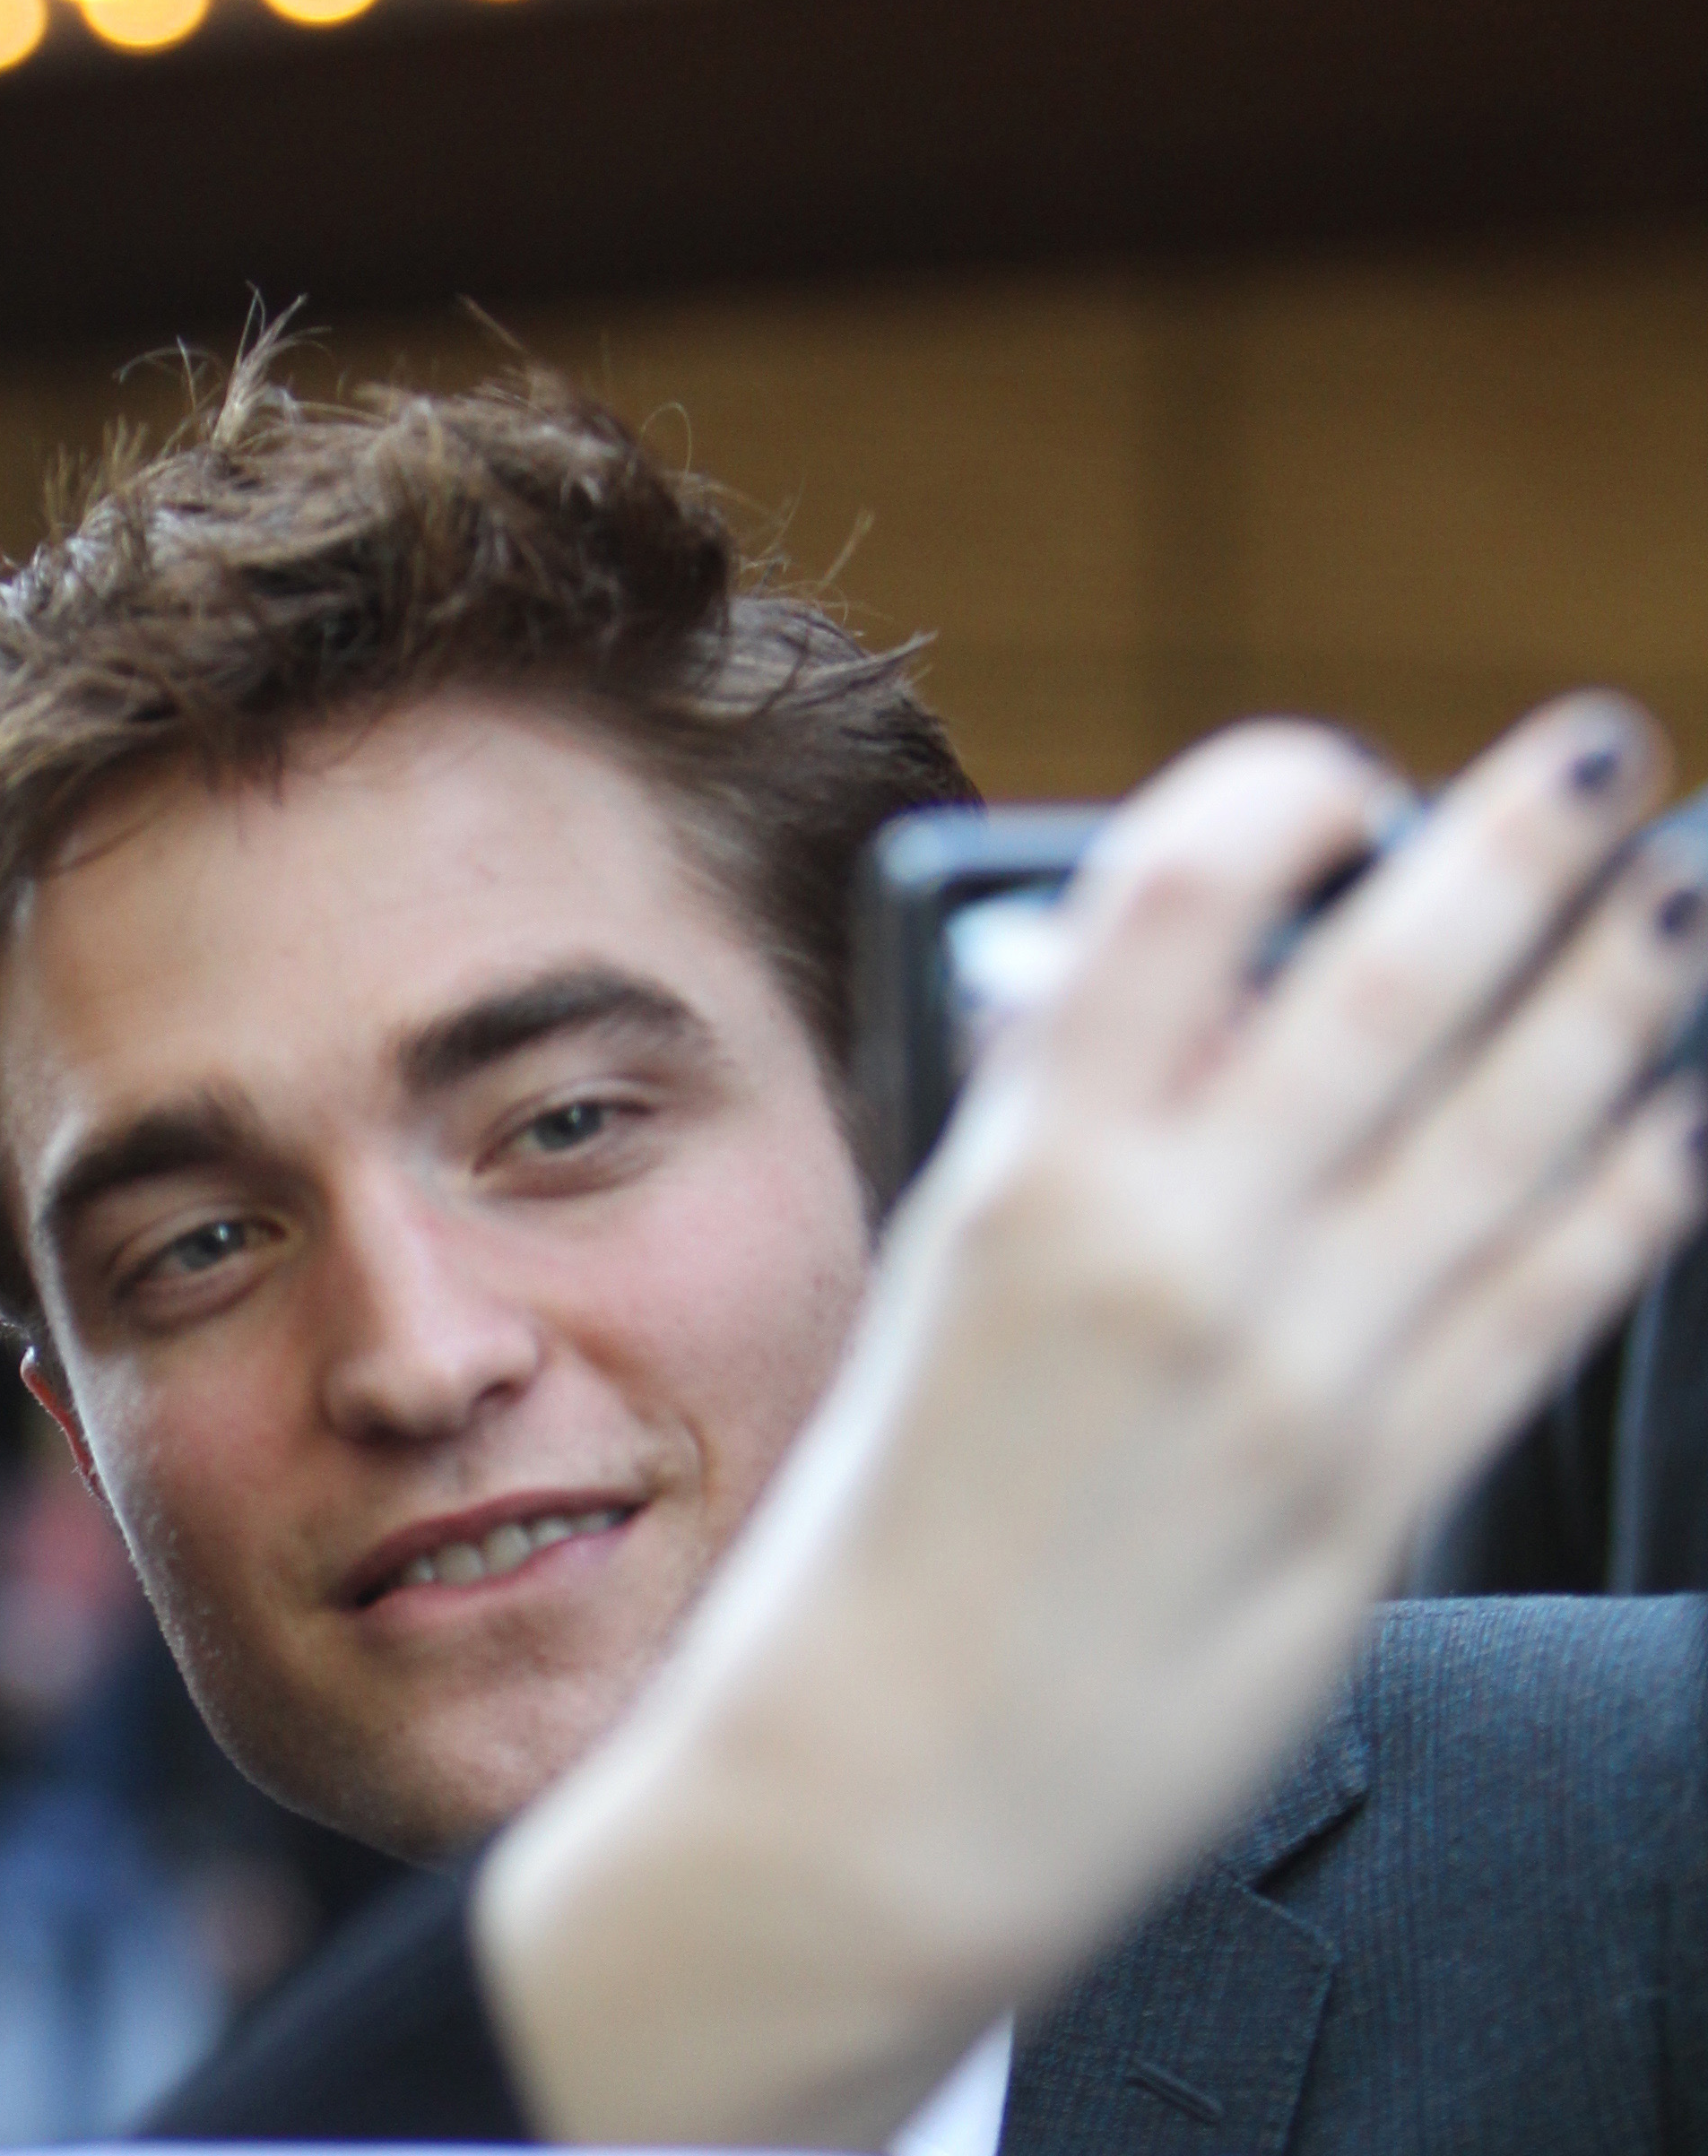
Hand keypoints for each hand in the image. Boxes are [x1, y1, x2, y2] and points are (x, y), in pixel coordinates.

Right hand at [479, 696, 1707, 2144]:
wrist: (902, 1767)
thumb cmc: (893, 1508)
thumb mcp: (934, 1270)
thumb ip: (1059, 1122)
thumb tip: (1169, 986)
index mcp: (1029, 1173)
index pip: (1174, 898)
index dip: (1280, 794)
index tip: (1341, 777)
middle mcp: (1176, 1248)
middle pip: (1394, 988)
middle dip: (1524, 842)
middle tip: (1599, 755)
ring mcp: (1298, 1372)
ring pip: (1513, 1130)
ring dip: (1617, 991)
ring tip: (1673, 901)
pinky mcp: (1384, 1493)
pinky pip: (1548, 1304)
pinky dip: (1630, 1187)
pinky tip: (1673, 1117)